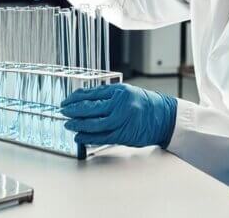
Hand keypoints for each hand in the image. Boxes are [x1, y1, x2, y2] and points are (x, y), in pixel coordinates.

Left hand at [61, 83, 176, 147]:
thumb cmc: (146, 105)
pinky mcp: (124, 134)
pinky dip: (88, 137)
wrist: (165, 117)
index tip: (67, 101)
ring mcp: (122, 120)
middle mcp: (120, 105)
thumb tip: (85, 101)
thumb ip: (108, 96)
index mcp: (120, 91)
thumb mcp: (127, 93)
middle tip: (63, 111)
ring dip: (78, 125)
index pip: (92, 94)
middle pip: (90, 108)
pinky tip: (79, 136)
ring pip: (94, 124)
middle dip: (74, 110)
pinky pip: (102, 137)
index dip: (76, 98)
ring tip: (68, 124)